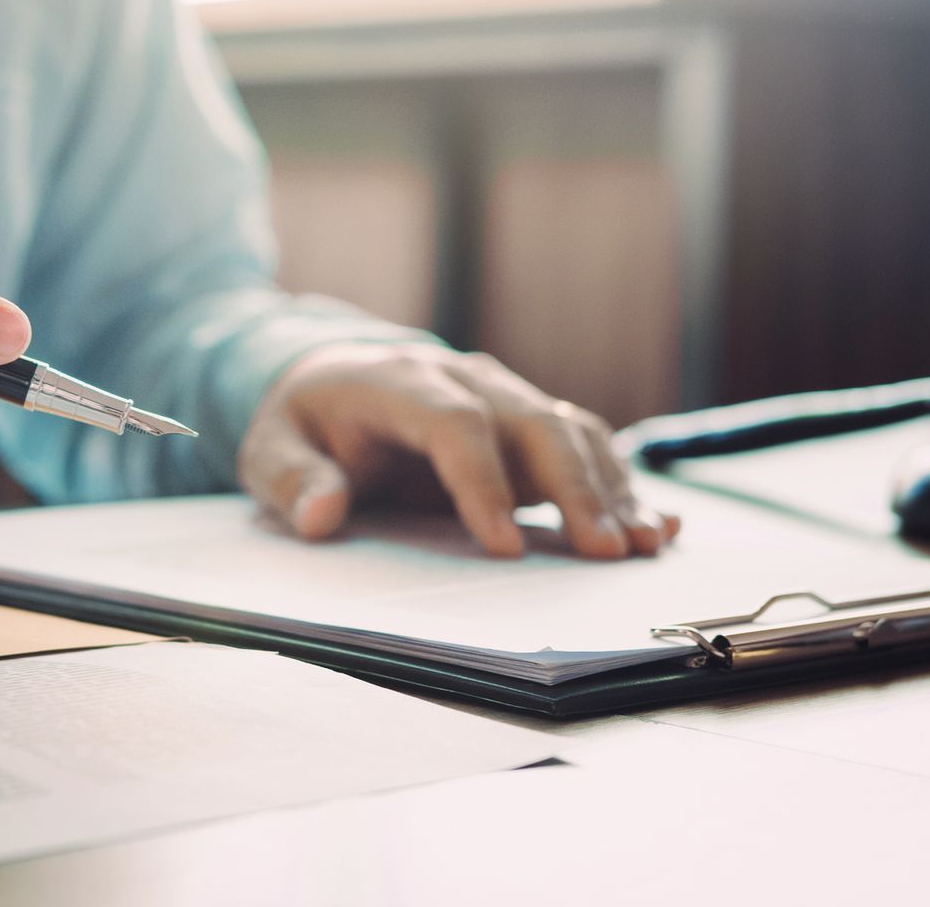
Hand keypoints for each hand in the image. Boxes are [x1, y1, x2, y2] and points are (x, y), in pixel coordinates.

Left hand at [238, 343, 678, 558]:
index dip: (482, 483)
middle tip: (606, 553)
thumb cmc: (305, 420)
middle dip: (575, 488)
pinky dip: (621, 484)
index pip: (454, 424)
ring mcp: (504, 398)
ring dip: (610, 488)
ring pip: (570, 432)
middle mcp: (465, 380)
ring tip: (640, 547)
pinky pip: (583, 445)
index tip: (503, 548)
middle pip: (534, 423)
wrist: (332, 375)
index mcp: (400, 382)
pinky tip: (659, 524)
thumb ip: (291, 479)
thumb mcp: (270, 447)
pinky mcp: (526, 424)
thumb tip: (320, 516)